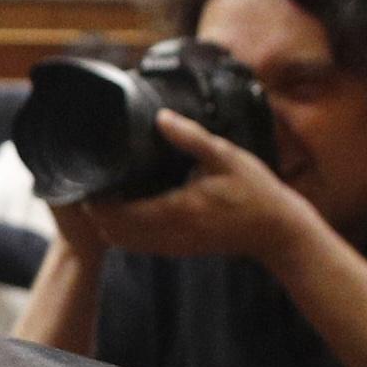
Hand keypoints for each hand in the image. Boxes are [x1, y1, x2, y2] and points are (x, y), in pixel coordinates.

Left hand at [76, 112, 327, 264]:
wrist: (277, 232)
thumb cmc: (255, 191)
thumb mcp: (226, 157)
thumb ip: (192, 138)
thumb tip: (161, 118)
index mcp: (177, 210)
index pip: (120, 215)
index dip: (98, 201)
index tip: (89, 178)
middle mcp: (170, 234)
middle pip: (113, 232)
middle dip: (97, 211)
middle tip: (92, 181)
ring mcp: (174, 246)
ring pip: (124, 242)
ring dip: (108, 222)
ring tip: (104, 192)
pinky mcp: (179, 249)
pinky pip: (140, 246)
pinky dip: (125, 230)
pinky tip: (127, 207)